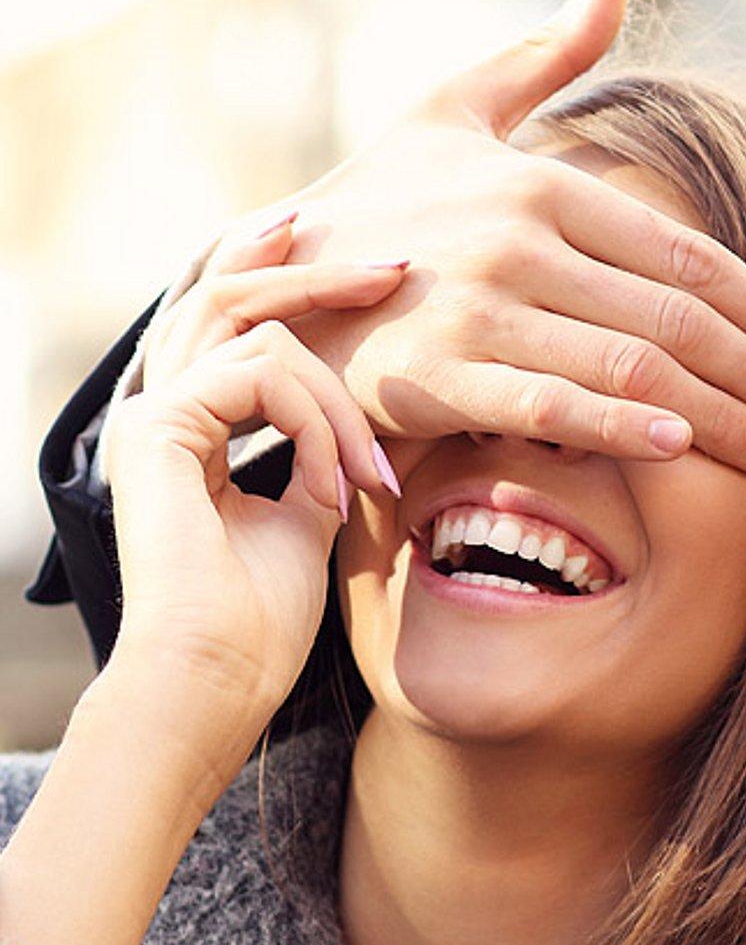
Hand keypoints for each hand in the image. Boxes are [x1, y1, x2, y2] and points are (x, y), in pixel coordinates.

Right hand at [104, 279, 402, 730]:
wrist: (221, 677)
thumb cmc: (266, 616)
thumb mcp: (314, 507)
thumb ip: (323, 446)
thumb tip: (368, 401)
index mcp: (193, 427)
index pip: (238, 325)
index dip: (298, 288)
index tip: (374, 275)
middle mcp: (163, 410)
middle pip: (231, 297)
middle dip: (315, 274)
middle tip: (393, 267)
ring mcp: (153, 415)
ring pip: (262, 332)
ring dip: (340, 400)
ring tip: (369, 472)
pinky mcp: (158, 427)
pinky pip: (261, 375)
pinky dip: (317, 423)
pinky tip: (335, 486)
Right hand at [233, 0, 745, 473]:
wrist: (262, 273)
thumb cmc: (378, 195)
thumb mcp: (454, 107)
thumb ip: (547, 53)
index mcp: (538, 181)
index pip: (683, 251)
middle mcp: (515, 239)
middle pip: (674, 314)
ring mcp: (473, 305)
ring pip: (627, 364)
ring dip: (717, 410)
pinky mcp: (431, 373)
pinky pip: (547, 405)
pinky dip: (618, 427)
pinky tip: (680, 447)